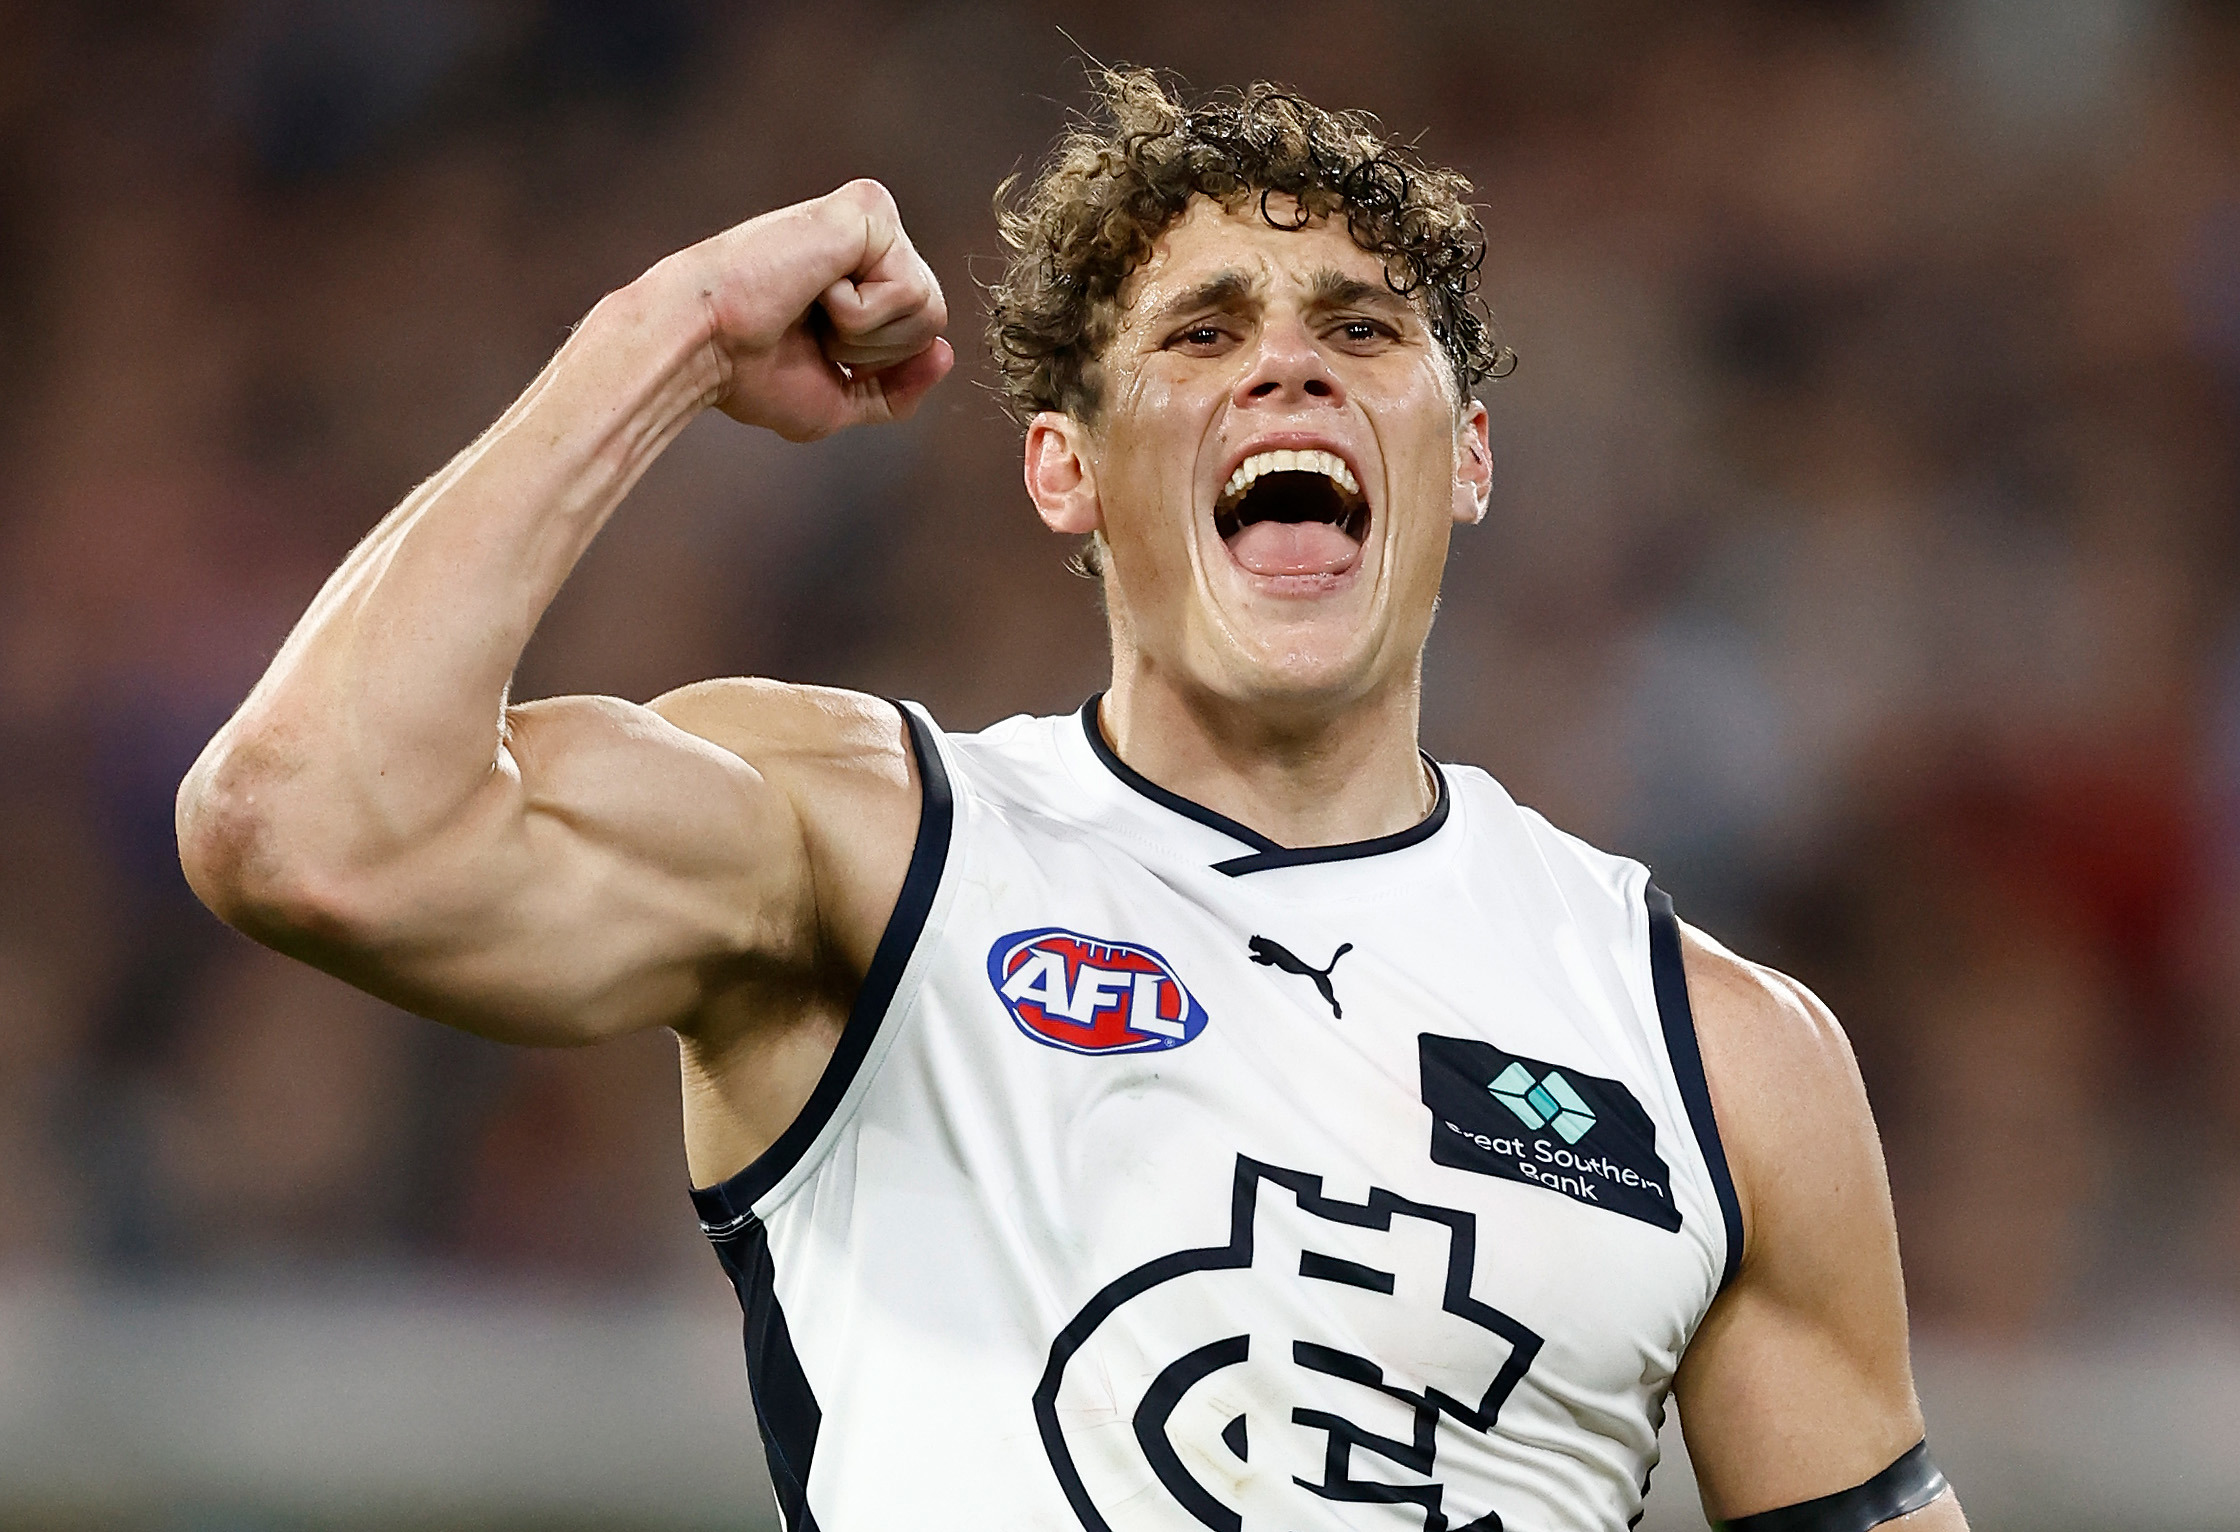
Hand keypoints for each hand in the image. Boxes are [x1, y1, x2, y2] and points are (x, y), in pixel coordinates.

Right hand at [668, 179, 953, 441]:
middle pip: (934, 320)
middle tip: (810, 325)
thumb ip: (896, 388)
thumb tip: (947, 354)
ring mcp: (873, 219)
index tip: (813, 346)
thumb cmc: (750, 371)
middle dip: (874, 349)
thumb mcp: (837, 399)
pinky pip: (907, 290)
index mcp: (864, 275)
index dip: (876, 363)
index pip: (921, 333)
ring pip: (928, 308)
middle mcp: (874, 240)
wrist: (703, 343)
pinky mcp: (870, 207)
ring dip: (863, 332)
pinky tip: (813, 286)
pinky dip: (857, 311)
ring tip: (810, 304)